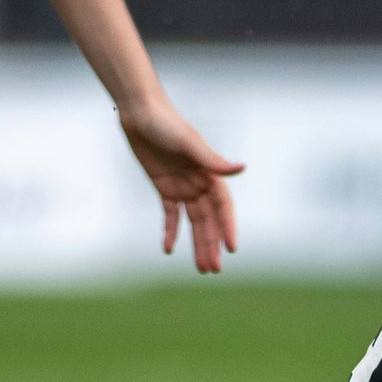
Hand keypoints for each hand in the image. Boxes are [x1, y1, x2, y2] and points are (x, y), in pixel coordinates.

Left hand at [117, 99, 243, 272]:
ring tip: (201, 268)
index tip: (231, 248)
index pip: (223, 208)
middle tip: (212, 269)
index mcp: (210, 175)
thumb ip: (213, 160)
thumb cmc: (167, 123)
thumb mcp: (189, 143)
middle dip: (211, 245)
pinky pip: (171, 215)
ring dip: (196, 244)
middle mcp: (200, 184)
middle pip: (208, 221)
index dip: (228, 228)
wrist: (140, 112)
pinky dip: (170, 231)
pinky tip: (168, 250)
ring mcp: (183, 187)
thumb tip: (241, 168)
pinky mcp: (165, 188)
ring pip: (193, 222)